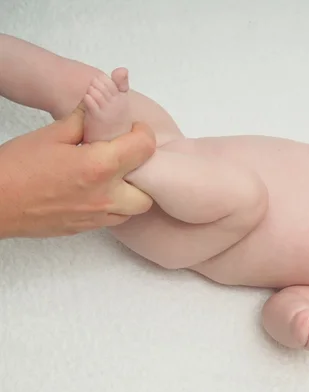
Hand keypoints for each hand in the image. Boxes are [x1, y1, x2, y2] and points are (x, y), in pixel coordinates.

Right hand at [0, 102, 155, 237]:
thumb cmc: (18, 168)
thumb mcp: (52, 135)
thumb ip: (83, 120)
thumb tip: (98, 104)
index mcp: (100, 166)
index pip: (145, 148)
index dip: (143, 134)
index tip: (133, 130)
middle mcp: (106, 195)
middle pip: (149, 189)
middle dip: (144, 171)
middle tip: (127, 157)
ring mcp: (97, 216)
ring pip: (135, 209)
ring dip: (132, 192)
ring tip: (115, 177)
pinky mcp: (86, 228)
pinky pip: (115, 219)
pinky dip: (116, 206)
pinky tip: (99, 192)